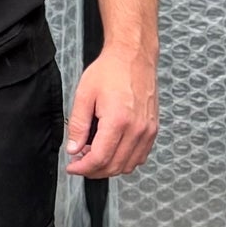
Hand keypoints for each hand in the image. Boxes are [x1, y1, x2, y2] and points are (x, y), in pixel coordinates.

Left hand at [66, 46, 159, 178]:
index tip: (72, 167)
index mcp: (118, 120)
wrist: (133, 57)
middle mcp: (137, 129)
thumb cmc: (110, 71)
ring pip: (128, 165)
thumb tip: (73, 149)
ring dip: (109, 167)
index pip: (100, 158)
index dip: (83, 168)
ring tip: (92, 154)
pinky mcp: (153, 129)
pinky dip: (124, 160)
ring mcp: (148, 131)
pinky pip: (140, 156)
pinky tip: (111, 150)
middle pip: (115, 166)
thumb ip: (78, 125)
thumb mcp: (84, 94)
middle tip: (79, 162)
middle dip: (93, 170)